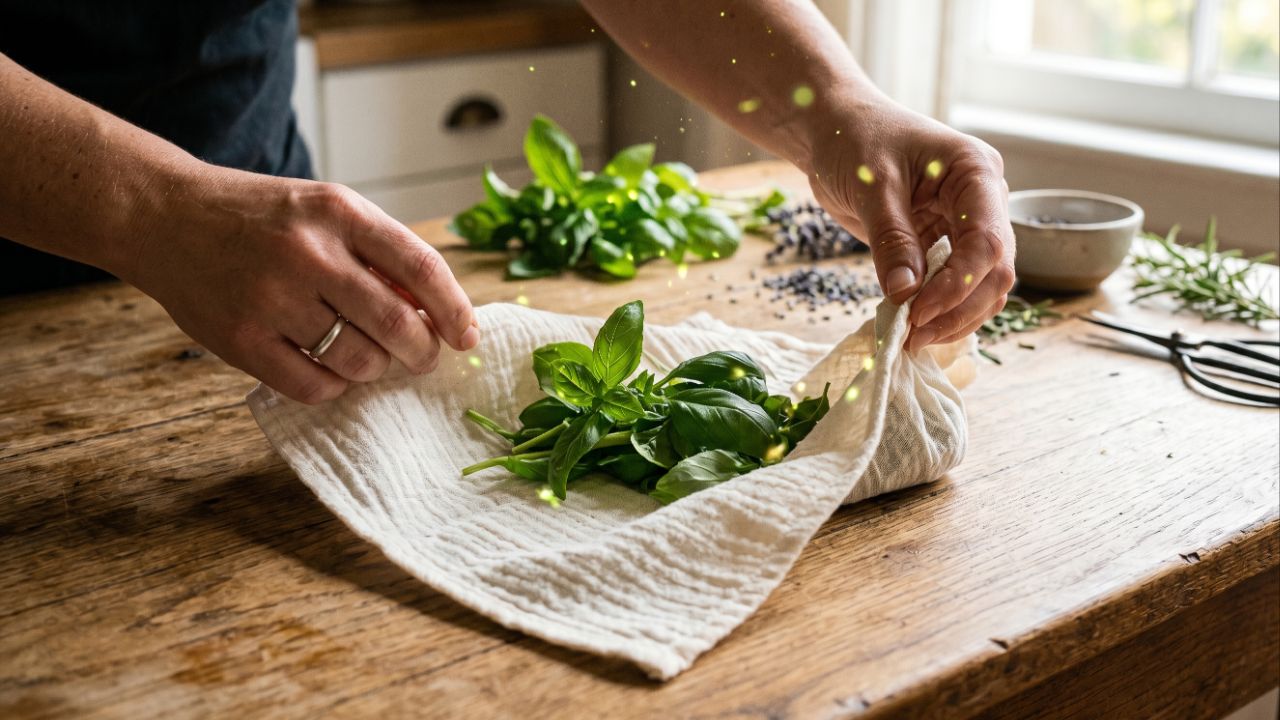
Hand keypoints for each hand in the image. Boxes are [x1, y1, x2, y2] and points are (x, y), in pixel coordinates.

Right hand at [125, 165, 477, 403]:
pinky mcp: (241, 339)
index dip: (454, 309)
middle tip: (421, 358)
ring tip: (367, 357)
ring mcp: (272, 298)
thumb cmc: (264, 219)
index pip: (421, 267)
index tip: (466, 337)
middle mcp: (308, 253)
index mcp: (340, 212)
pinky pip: (313, 386)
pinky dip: (333, 387)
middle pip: (396, 324)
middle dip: (421, 352)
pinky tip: (328, 370)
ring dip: (375, 369)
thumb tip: (438, 314)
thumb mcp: (325, 210)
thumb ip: (379, 254)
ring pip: (359, 361)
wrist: (166, 216)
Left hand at [808, 96, 1015, 350]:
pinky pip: (953, 283)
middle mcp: (982, 200)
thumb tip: (905, 295)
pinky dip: (937, 308)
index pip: (987, 241)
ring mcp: (965, 222)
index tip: (918, 314)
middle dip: (958, 310)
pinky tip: (912, 326)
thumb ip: (892, 240)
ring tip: (911, 339)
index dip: (958, 285)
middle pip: (994, 270)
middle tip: (914, 337)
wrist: (834, 129)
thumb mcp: (871, 187)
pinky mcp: (942, 241)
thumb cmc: (854, 141)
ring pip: (980, 284)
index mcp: (976, 173)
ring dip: (952, 317)